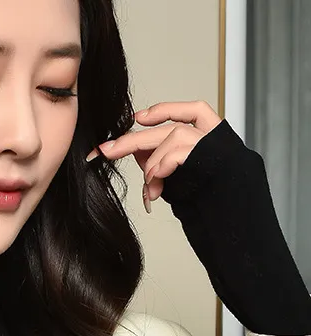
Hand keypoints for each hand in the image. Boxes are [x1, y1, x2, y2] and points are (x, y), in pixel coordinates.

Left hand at [85, 100, 223, 212]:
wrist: (234, 219)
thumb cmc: (208, 201)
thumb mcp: (180, 179)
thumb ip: (162, 162)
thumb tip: (137, 153)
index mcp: (212, 138)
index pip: (189, 112)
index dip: (163, 111)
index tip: (137, 118)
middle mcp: (216, 137)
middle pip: (170, 127)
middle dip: (134, 139)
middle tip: (106, 150)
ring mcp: (216, 145)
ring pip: (173, 136)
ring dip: (153, 161)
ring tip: (149, 183)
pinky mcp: (212, 157)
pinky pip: (178, 151)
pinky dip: (162, 164)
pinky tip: (155, 180)